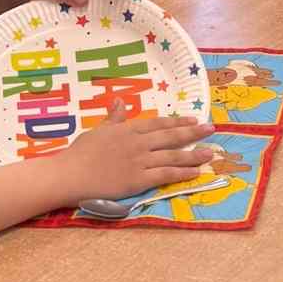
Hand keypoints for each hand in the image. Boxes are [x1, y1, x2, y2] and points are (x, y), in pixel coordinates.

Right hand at [56, 104, 217, 202]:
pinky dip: (182, 173)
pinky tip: (196, 172)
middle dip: (193, 133)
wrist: (70, 174)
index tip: (193, 119)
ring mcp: (140, 161)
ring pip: (173, 156)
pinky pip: (166, 175)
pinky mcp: (139, 180)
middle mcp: (138, 143)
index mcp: (128, 130)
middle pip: (171, 137)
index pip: (158, 124)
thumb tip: (120, 101)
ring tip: (210, 152)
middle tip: (212, 129)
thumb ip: (113, 118)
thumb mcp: (97, 131)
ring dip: (194, 154)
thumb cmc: (80, 153)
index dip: (178, 122)